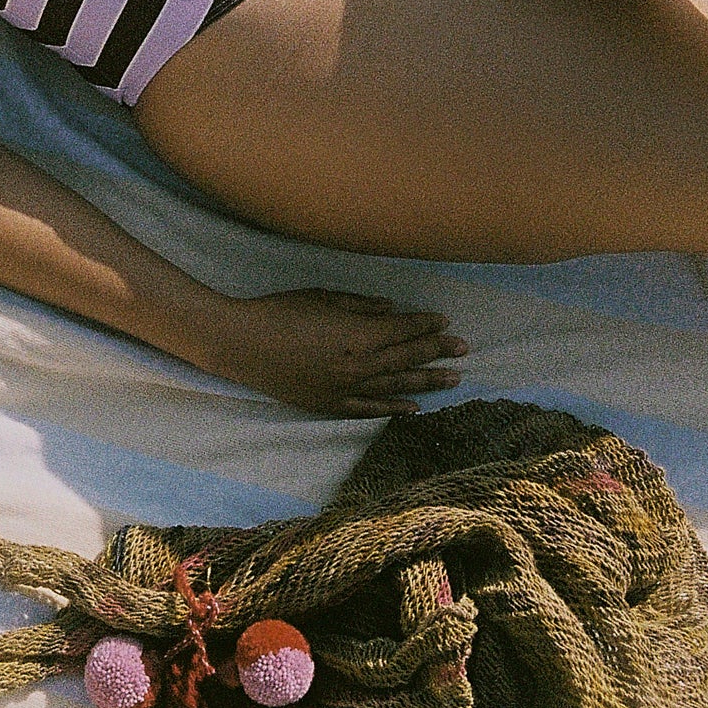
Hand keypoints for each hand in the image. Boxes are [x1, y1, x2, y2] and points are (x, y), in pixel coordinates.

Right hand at [196, 288, 468, 416]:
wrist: (243, 344)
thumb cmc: (281, 312)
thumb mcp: (322, 297)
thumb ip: (361, 306)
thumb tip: (393, 310)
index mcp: (359, 335)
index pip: (404, 330)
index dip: (427, 325)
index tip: (445, 322)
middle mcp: (360, 365)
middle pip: (408, 358)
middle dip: (438, 351)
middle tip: (464, 348)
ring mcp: (346, 390)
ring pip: (397, 386)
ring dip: (427, 381)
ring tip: (454, 379)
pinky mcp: (331, 405)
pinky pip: (371, 410)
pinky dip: (395, 409)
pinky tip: (415, 408)